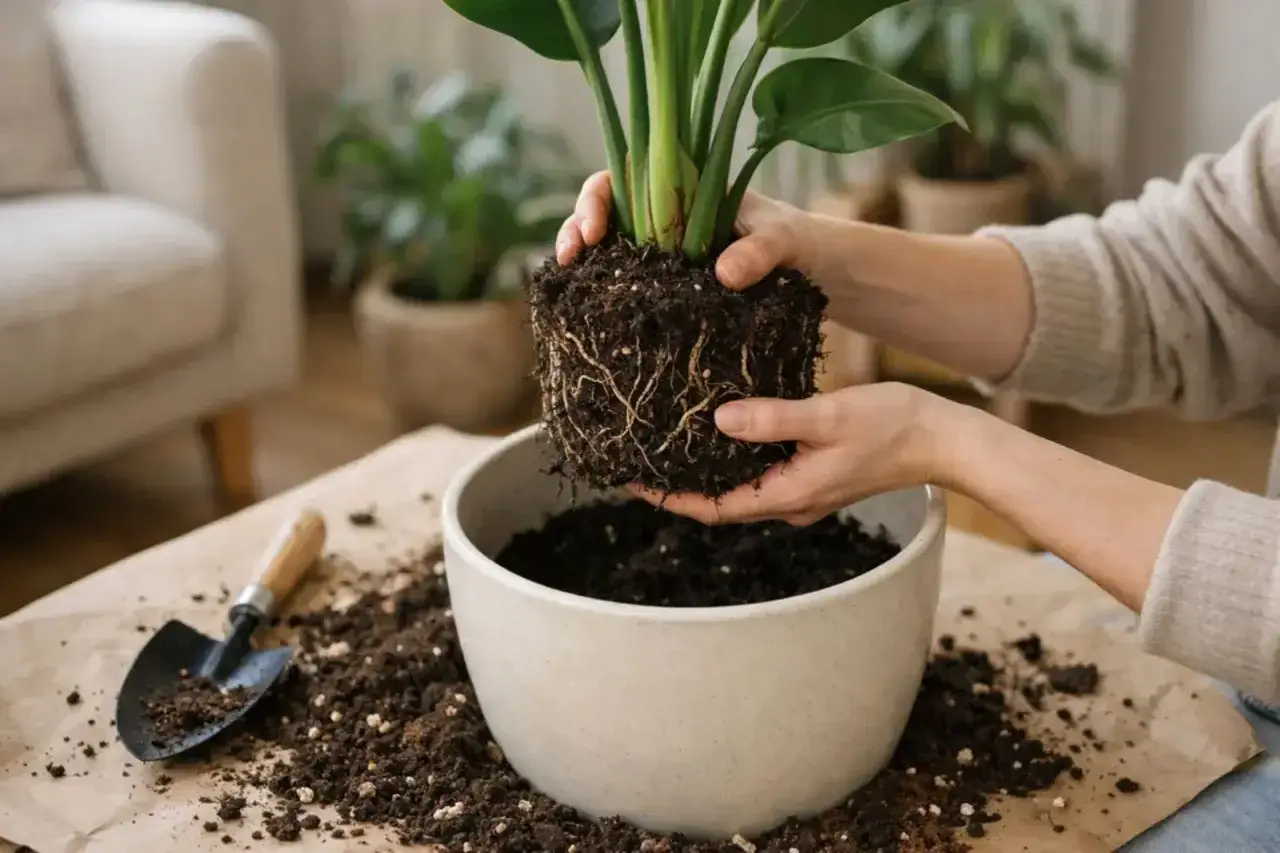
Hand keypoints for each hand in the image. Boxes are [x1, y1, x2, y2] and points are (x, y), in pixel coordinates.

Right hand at [555, 170, 816, 289]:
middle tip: (572, 258)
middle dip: (577, 228)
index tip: (593, 230)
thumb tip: (723, 273)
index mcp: (689, 188)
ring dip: (584, 265)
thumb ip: (760, 251)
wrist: (827, 277)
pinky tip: (595, 312)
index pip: (625, 176)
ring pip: (610, 250)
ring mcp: (669, 253)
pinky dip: (607, 295)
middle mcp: (671, 217)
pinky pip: (629, 285)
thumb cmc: (807, 244)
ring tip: (572, 284)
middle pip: (605, 212)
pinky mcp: (674, 288)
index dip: (598, 197)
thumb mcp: (787, 242)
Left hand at [632, 383, 948, 525]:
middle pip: (721, 502)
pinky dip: (735, 460)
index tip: (631, 482)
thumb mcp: (828, 415)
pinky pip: (763, 474)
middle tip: (640, 459)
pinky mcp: (816, 477)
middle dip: (679, 486)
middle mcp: (792, 503)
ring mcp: (805, 493)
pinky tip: (723, 432)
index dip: (669, 498)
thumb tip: (718, 420)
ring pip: (741, 488)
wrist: (944, 440)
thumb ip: (774, 418)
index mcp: (789, 494)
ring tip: (669, 446)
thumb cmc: (893, 426)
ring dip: (705, 473)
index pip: (713, 507)